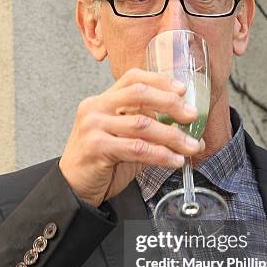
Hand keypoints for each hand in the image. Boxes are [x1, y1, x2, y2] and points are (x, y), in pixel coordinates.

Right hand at [59, 68, 204, 207]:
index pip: (133, 78)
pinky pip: (137, 148)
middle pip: (140, 94)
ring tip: (191, 146)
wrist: (74, 188)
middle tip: (192, 116)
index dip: (160, 81)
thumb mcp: (125, 138)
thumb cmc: (101, 163)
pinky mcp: (97, 147)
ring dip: (173, 136)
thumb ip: (148, 128)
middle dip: (171, 104)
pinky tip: (175, 160)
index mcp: (103, 101)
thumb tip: (186, 128)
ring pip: (143, 124)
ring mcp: (94, 126)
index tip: (183, 90)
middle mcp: (96, 108)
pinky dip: (161, 154)